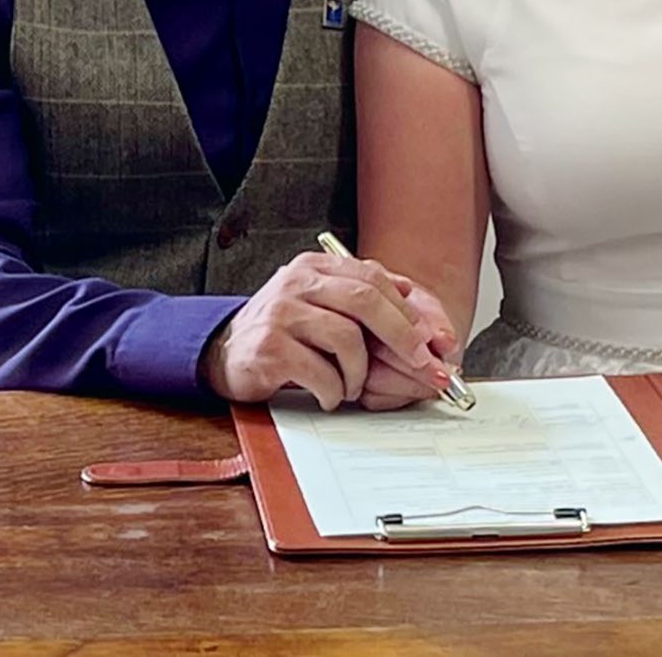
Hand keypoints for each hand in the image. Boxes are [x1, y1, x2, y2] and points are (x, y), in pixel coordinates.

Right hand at [200, 253, 453, 408]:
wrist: (225, 352)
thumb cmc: (286, 332)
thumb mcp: (324, 305)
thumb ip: (366, 300)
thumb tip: (418, 305)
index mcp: (317, 266)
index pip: (374, 279)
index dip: (409, 312)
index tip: (435, 341)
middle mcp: (297, 282)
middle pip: (366, 300)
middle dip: (402, 337)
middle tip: (422, 364)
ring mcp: (280, 313)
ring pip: (346, 339)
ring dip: (359, 373)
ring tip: (350, 386)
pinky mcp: (267, 348)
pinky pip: (321, 372)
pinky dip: (334, 390)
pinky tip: (328, 395)